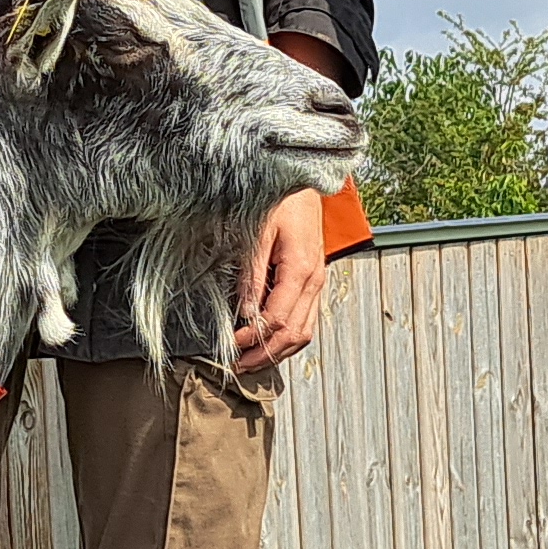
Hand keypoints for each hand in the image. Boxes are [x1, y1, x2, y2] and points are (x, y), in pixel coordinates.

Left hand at [233, 189, 327, 372]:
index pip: (278, 319)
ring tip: (250, 362)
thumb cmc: (281, 201)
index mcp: (300, 270)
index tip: (231, 345)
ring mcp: (317, 283)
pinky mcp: (313, 282)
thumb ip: (252, 274)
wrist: (304, 182)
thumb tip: (245, 311)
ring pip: (303, 332)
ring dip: (277, 352)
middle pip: (293, 334)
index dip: (253, 338)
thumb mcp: (258, 233)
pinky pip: (305, 320)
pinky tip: (268, 343)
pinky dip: (288, 338)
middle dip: (265, 354)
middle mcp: (314, 282)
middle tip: (237, 366)